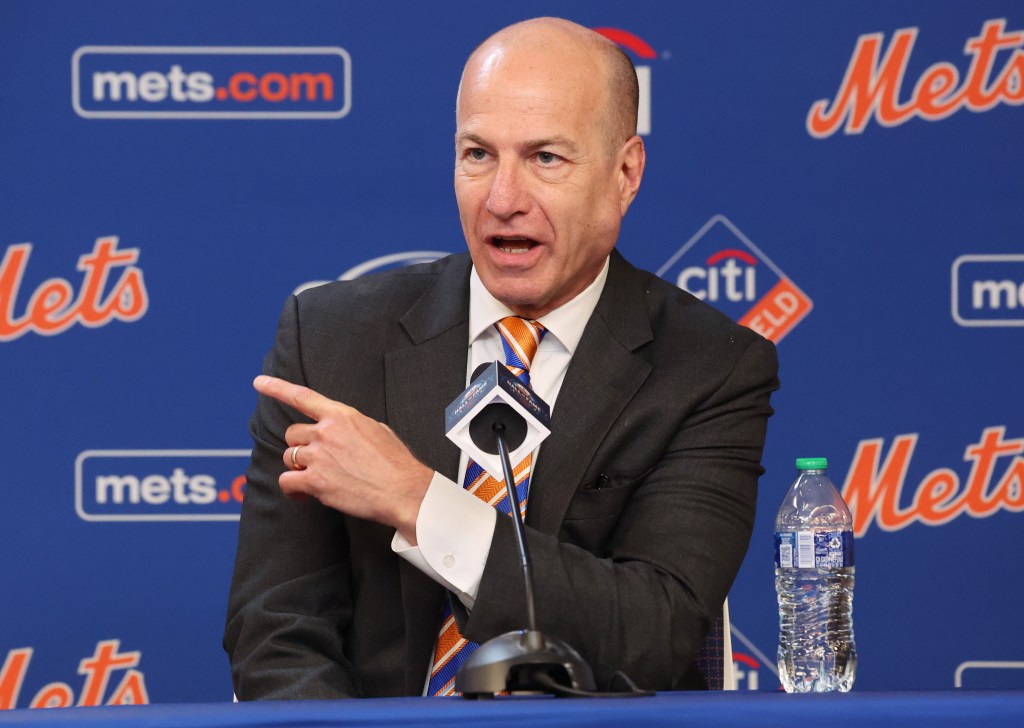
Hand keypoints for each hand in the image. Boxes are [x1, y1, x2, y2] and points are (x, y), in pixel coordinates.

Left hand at [253, 375, 432, 542]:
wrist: (403, 490)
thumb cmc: (396, 463)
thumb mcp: (377, 430)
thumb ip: (352, 426)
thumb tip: (341, 432)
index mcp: (342, 415)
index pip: (303, 397)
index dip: (277, 388)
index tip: (259, 382)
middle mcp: (326, 432)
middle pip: (292, 434)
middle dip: (300, 447)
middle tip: (315, 461)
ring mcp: (318, 456)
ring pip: (289, 457)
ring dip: (298, 468)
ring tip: (316, 480)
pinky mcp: (315, 481)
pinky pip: (287, 481)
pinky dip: (292, 489)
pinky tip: (303, 495)